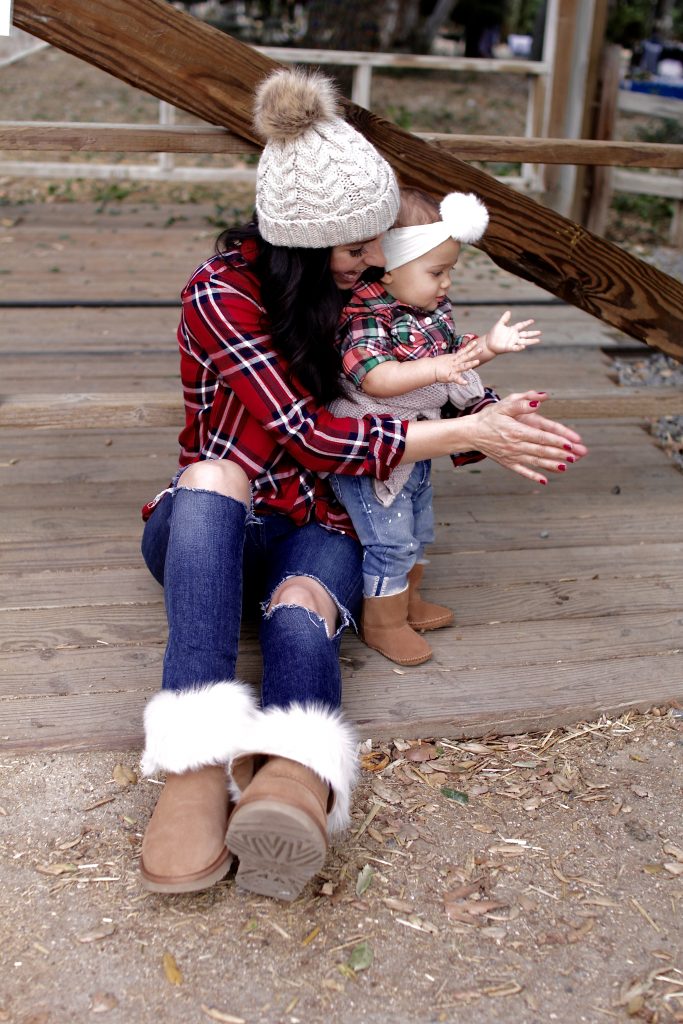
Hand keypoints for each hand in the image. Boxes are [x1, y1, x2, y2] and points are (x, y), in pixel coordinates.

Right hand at [432, 338, 479, 384]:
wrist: (430, 369)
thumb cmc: (438, 365)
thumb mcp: (446, 360)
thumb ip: (453, 358)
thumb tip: (458, 357)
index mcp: (454, 358)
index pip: (463, 351)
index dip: (469, 347)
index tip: (475, 343)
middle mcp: (455, 363)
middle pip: (466, 356)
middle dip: (473, 353)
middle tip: (481, 349)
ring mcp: (453, 369)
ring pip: (463, 366)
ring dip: (471, 364)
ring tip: (478, 361)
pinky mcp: (450, 376)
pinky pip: (457, 379)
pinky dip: (461, 381)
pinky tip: (466, 383)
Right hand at [470, 391, 587, 483]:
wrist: (471, 433)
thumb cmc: (489, 417)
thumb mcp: (504, 405)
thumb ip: (522, 402)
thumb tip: (539, 400)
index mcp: (516, 431)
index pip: (540, 436)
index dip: (556, 440)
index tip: (570, 444)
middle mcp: (515, 445)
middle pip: (541, 450)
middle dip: (559, 454)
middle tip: (575, 456)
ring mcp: (512, 455)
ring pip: (535, 461)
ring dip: (551, 465)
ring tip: (566, 467)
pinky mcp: (507, 462)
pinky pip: (522, 471)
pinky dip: (533, 476)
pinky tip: (545, 480)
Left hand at [482, 311, 540, 355]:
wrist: (489, 343)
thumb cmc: (494, 333)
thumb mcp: (499, 324)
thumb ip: (504, 319)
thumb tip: (509, 311)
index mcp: (513, 329)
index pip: (522, 325)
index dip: (527, 323)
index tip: (533, 320)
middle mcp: (515, 336)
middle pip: (526, 334)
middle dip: (533, 333)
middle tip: (540, 332)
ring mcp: (513, 342)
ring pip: (524, 341)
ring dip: (531, 341)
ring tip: (538, 340)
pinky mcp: (509, 348)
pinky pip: (516, 348)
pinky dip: (520, 347)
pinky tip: (524, 346)